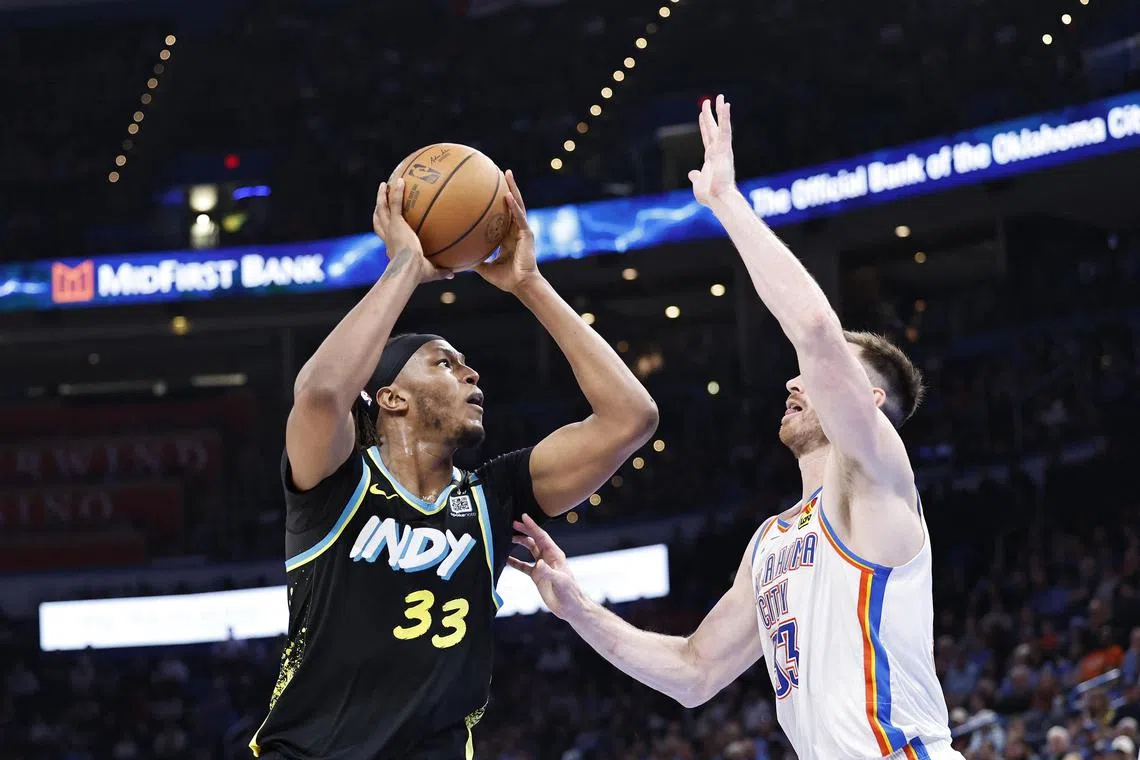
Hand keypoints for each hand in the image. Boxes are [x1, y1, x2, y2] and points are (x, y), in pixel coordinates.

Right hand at [372, 179, 451, 283]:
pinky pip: (395, 203)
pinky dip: (396, 192)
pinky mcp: (396, 223)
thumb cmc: (417, 274)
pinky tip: (400, 180)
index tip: (387, 224)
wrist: (409, 268)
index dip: (385, 229)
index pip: (386, 236)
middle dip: (379, 209)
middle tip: (380, 200)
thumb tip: (452, 274)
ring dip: (382, 196)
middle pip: (379, 220)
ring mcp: (390, 228)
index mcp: (393, 248)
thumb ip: (440, 271)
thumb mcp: (430, 272)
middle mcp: (388, 237)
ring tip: (384, 185)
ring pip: (382, 209)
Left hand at [475, 170, 541, 293]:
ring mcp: (522, 230)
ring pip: (518, 205)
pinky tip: (507, 195)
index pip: (503, 214)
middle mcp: (515, 230)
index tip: (489, 189)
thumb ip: (474, 261)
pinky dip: (513, 207)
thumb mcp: (485, 268)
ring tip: (507, 173)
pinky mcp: (527, 234)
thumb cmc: (506, 279)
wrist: (521, 286)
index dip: (498, 201)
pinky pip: (519, 217)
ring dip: (512, 188)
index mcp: (507, 237)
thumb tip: (456, 259)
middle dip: (507, 187)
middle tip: (500, 172)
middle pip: (511, 204)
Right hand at [508, 514, 582, 619]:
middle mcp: (547, 557)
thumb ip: (548, 572)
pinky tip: (505, 559)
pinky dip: (515, 562)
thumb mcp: (559, 580)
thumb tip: (538, 563)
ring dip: (519, 543)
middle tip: (512, 524)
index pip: (542, 537)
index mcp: (554, 554)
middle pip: (534, 540)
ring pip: (529, 550)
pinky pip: (523, 566)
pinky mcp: (536, 576)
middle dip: (524, 531)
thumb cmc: (569, 592)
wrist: (570, 607)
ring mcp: (541, 566)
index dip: (532, 527)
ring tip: (507, 538)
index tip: (523, 517)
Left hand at [688, 94, 736, 206]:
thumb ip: (696, 176)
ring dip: (721, 111)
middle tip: (709, 100)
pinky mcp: (725, 149)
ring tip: (721, 98)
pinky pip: (725, 130)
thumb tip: (692, 173)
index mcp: (711, 157)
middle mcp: (718, 150)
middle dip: (711, 114)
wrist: (718, 198)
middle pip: (713, 128)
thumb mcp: (698, 183)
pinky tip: (725, 105)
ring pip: (721, 126)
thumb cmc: (711, 195)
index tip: (702, 114)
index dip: (704, 125)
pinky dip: (726, 117)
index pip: (707, 137)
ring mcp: (722, 149)